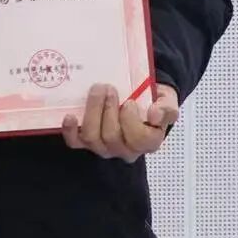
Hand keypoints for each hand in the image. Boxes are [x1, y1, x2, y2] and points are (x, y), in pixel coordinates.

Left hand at [63, 83, 178, 162]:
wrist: (139, 96)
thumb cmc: (153, 101)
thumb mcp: (168, 101)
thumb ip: (167, 108)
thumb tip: (154, 116)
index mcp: (148, 142)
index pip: (139, 139)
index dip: (131, 120)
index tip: (130, 101)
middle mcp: (125, 149)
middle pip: (112, 137)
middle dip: (108, 109)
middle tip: (108, 88)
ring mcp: (104, 147)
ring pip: (93, 138)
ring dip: (92, 111)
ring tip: (97, 90)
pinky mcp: (86, 141)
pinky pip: (75, 142)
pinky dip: (70, 130)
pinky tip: (70, 116)